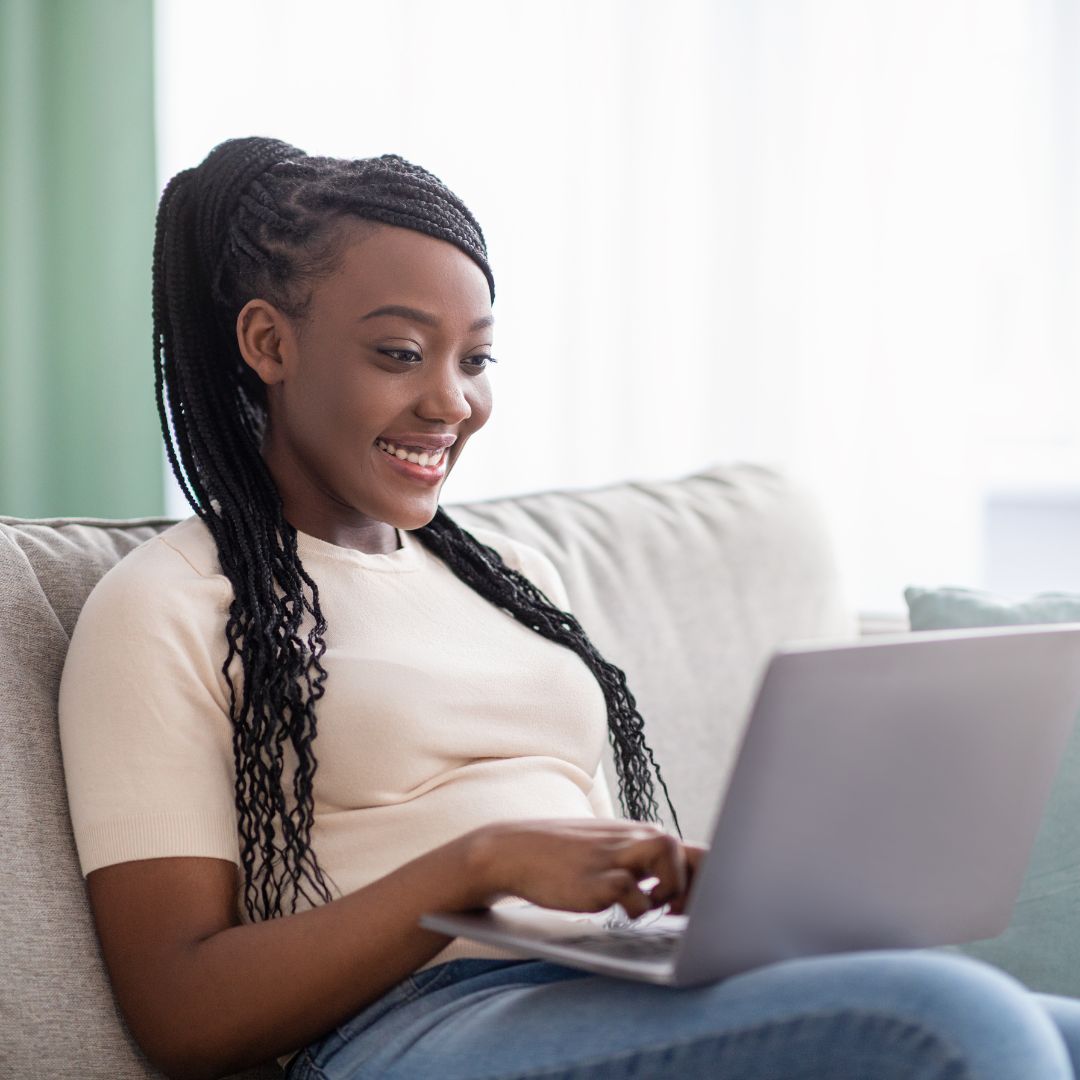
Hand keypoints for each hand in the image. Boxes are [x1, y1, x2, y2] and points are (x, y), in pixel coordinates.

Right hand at [465, 819, 708, 919]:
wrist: (515, 850)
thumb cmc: (564, 856)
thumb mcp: (605, 850)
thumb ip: (637, 860)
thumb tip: (677, 886)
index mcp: (636, 834)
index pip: (690, 848)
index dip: (707, 876)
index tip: (705, 903)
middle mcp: (631, 839)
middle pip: (689, 852)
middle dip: (698, 886)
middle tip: (684, 911)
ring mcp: (615, 857)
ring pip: (667, 858)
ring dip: (671, 890)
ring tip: (656, 907)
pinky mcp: (598, 881)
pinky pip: (635, 895)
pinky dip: (637, 909)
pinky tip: (623, 912)